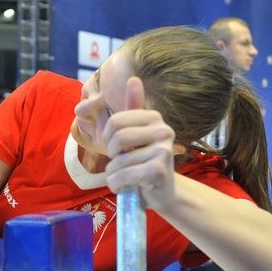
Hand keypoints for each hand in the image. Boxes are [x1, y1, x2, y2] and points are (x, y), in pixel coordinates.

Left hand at [102, 77, 175, 210]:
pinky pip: (122, 175)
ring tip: (125, 177)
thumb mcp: (136, 134)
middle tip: (118, 163)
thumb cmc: (144, 161)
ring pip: (119, 161)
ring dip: (114, 173)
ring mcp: (164, 151)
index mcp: (155, 118)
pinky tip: (125, 186)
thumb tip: (133, 78)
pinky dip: (116, 184)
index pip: (116, 120)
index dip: (107, 137)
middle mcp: (164, 131)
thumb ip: (133, 108)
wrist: (163, 193)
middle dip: (110, 155)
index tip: (115, 148)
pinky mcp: (159, 172)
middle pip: (117, 138)